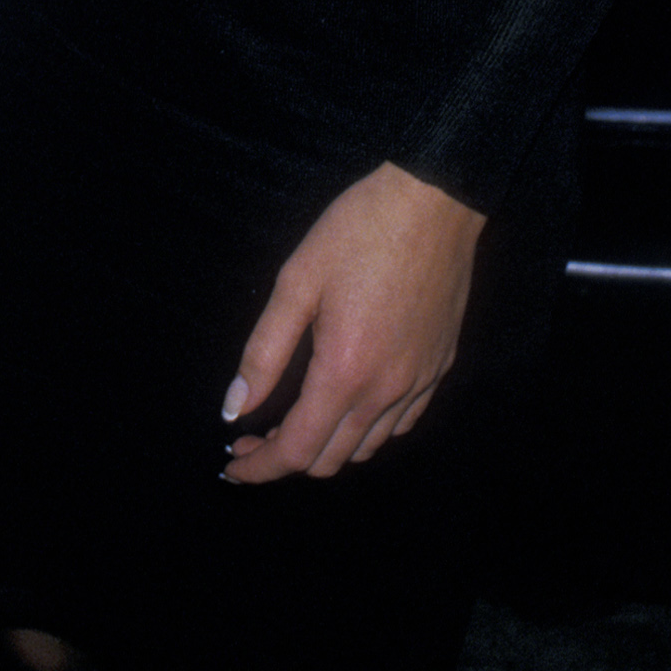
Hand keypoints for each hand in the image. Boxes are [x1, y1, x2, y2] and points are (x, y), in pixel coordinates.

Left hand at [219, 162, 484, 484]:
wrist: (433, 203)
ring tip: (293, 421)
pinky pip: (400, 424)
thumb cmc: (357, 232)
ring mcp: (419, 383)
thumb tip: (233, 411)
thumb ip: (264, 352)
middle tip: (251, 436)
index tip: (231, 467)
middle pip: (331, 460)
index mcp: (344, 371)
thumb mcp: (297, 281)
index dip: (259, 468)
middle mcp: (386, 391)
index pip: (296, 450)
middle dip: (285, 459)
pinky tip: (346, 404)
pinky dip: (366, 431)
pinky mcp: (439, 369)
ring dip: (326, 448)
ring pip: (367, 448)